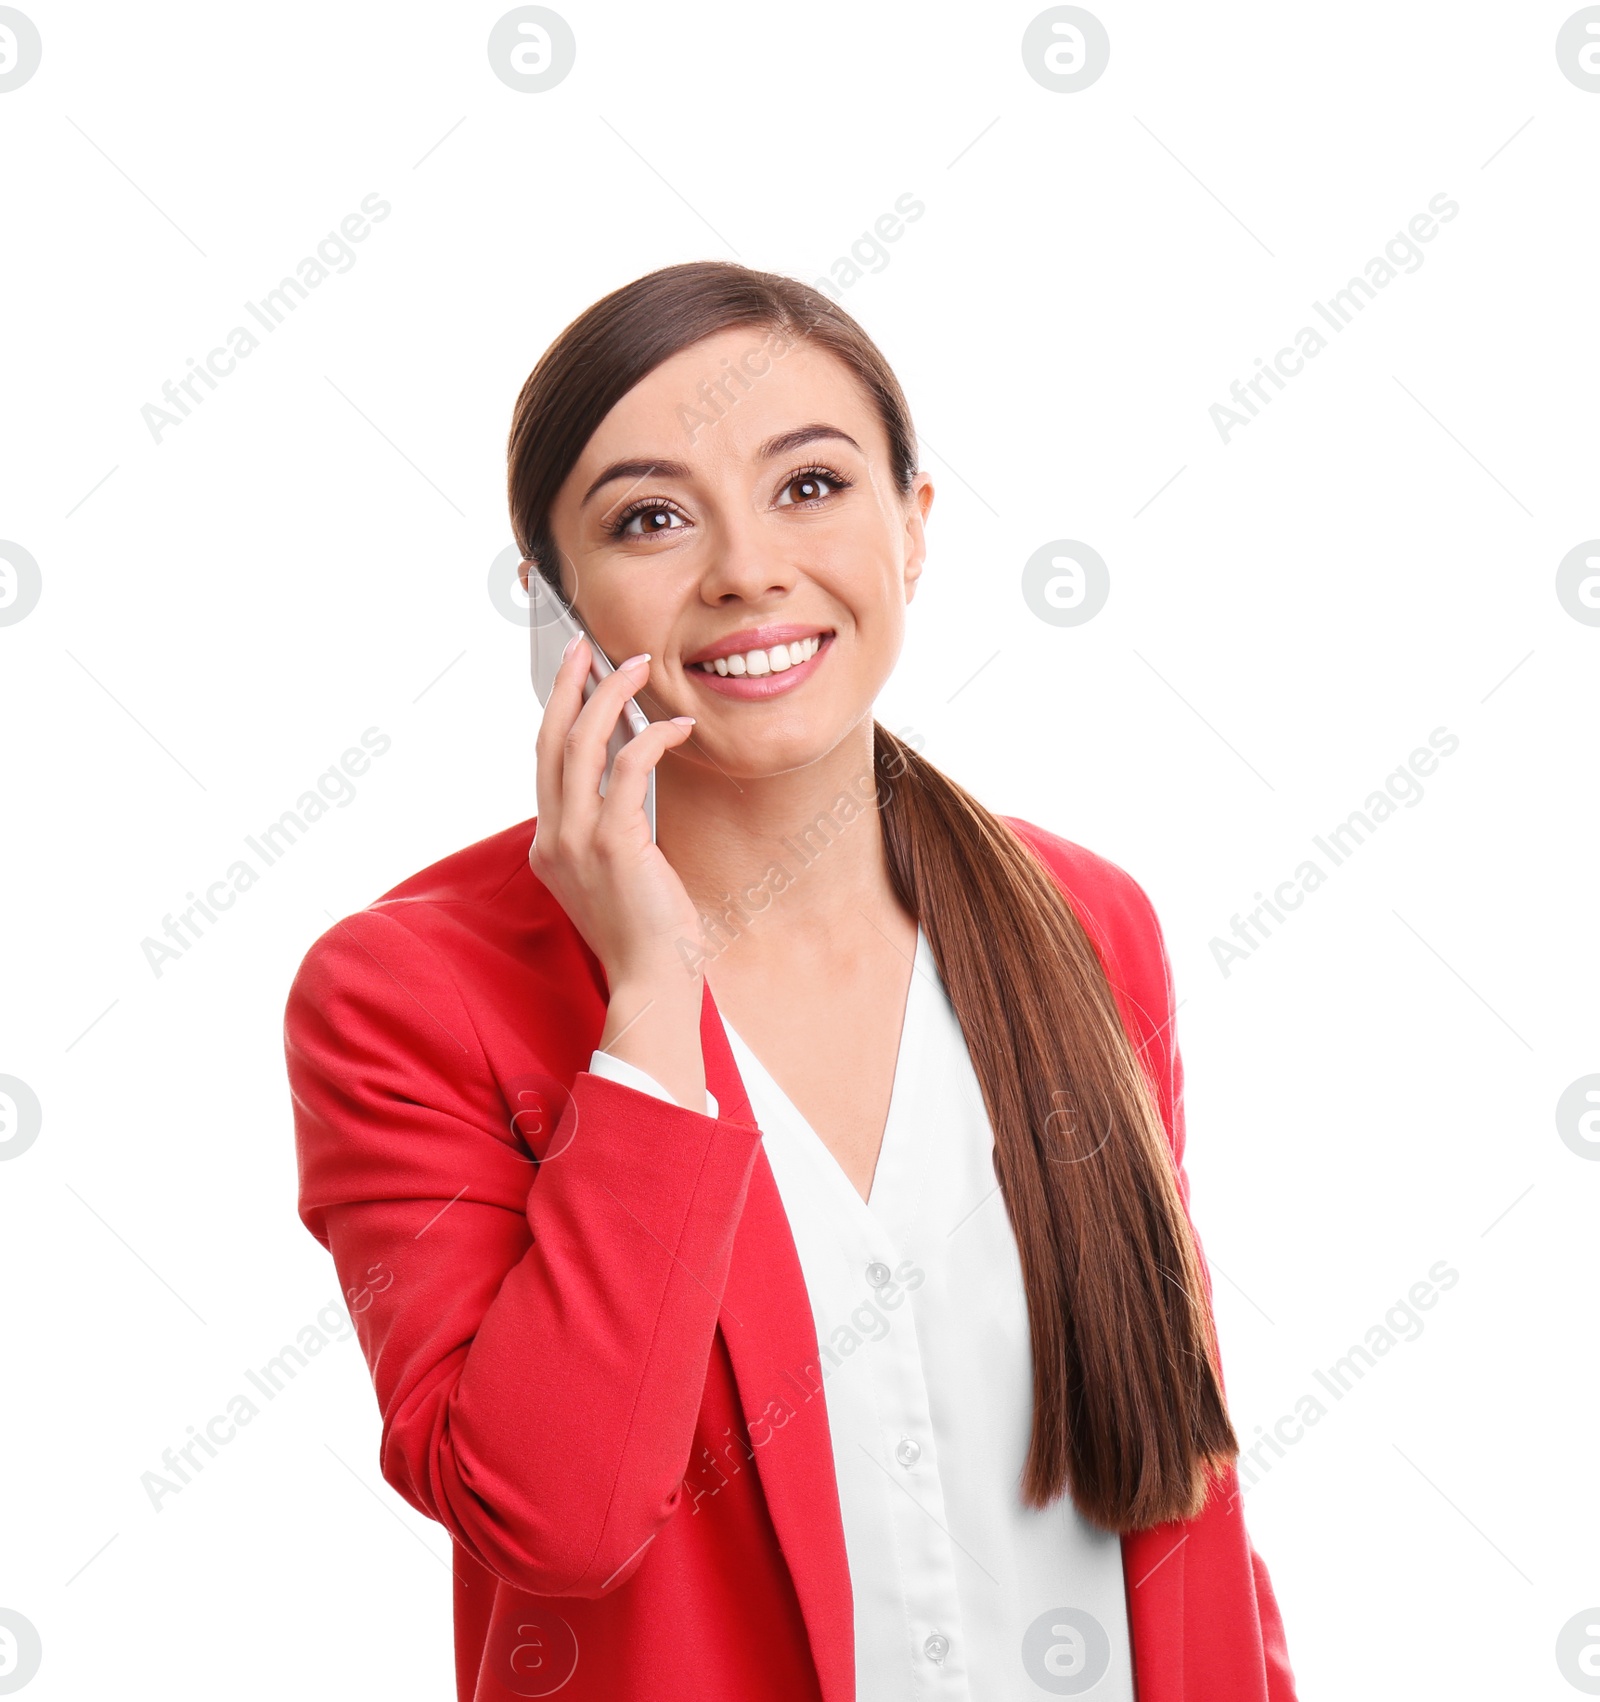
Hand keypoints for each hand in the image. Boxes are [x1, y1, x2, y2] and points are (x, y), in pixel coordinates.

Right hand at [529, 636, 700, 992]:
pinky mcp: (613, 845)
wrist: (652, 980)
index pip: (546, 761)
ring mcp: (577, 841)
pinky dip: (652, 739)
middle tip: (586, 645)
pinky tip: (677, 727)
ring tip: (636, 666)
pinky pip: (628, 769)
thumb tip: (629, 776)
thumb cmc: (645, 930)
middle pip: (551, 740)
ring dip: (609, 696)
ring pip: (582, 745)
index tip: (577, 673)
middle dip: (569, 684)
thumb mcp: (613, 874)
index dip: (560, 711)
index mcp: (548, 844)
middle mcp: (552, 837)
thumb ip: (608, 830)